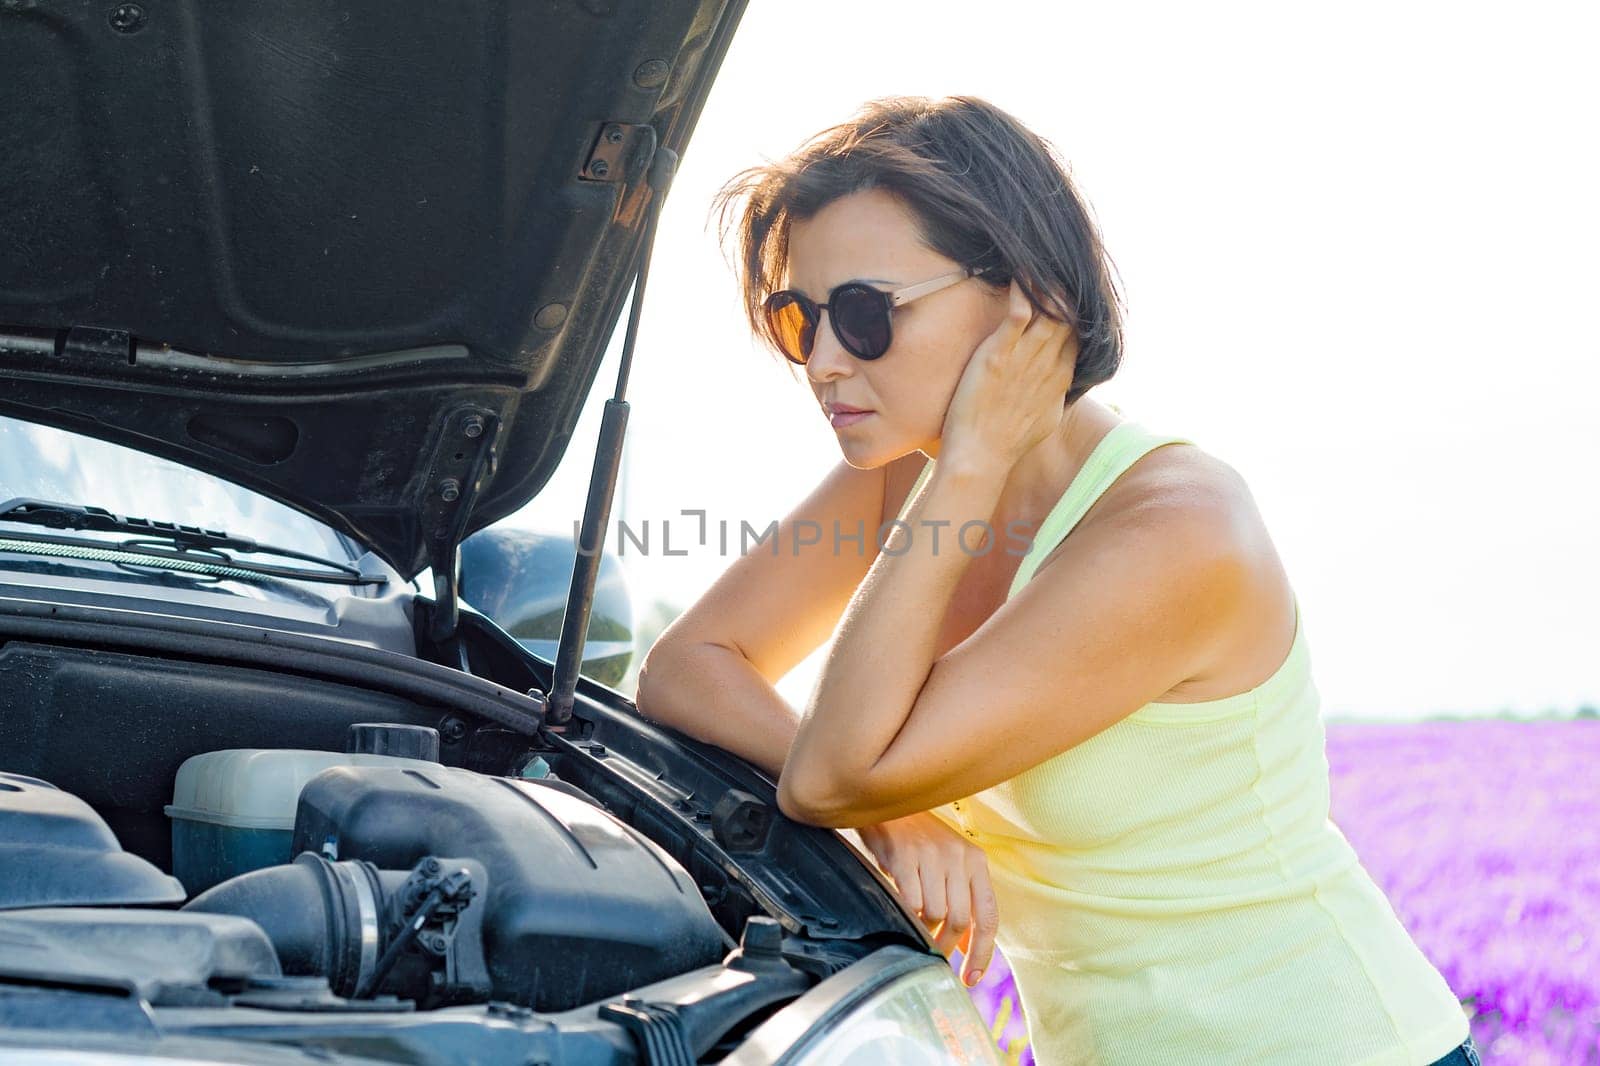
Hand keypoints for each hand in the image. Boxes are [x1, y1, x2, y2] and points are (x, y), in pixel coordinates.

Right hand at [858, 810, 999, 987]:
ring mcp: (931, 854)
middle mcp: (958, 856)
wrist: (886, 801)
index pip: (989, 916)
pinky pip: (909, 901)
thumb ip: (962, 900)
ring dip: (922, 928)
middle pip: (960, 920)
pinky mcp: (904, 855)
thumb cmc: (918, 838)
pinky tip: (899, 905)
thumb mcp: (949, 863)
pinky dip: (905, 912)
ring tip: (913, 920)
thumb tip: (968, 946)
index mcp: (976, 860)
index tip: (970, 978)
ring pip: (934, 913)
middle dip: (946, 946)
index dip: (982, 953)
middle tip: (934, 957)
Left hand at [940, 280, 1076, 473]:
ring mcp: (1024, 360)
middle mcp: (1047, 365)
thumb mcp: (1044, 420)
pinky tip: (1018, 273)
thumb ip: (1053, 397)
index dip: (1074, 313)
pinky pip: (1017, 315)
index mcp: (1059, 379)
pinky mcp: (998, 358)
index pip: (1077, 336)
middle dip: (1063, 292)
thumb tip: (1059, 388)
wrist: (981, 458)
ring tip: (1038, 261)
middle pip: (1067, 318)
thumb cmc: (1005, 443)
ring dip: (1045, 286)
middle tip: (1052, 269)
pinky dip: (1021, 292)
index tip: (1065, 296)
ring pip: (1048, 312)